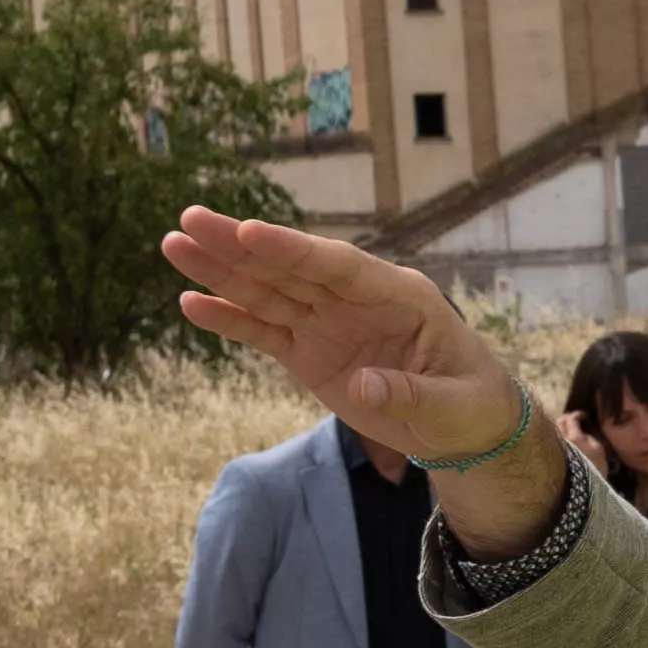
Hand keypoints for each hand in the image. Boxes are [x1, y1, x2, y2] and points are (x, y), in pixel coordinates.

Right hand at [163, 209, 565, 551]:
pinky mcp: (308, 353)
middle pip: (291, 268)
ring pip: (267, 292)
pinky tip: (191, 302)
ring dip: (221, 271)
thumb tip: (361, 385)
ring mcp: (327, 324)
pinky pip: (263, 332)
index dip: (294, 250)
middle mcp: (356, 301)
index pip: (339, 265)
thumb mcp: (455, 406)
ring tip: (175, 245)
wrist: (466, 428)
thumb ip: (412, 394)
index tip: (250, 232)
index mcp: (400, 295)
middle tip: (191, 220)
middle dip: (240, 246)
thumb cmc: (472, 406)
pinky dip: (228, 319)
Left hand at [559, 408, 607, 470]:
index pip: (571, 419)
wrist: (584, 486)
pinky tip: (565, 439)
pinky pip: (555, 440)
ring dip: (561, 427)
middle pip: (558, 422)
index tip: (583, 415)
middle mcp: (562, 440)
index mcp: (574, 437)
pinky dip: (559, 436)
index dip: (577, 414)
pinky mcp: (554, 455)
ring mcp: (556, 448)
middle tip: (574, 419)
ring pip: (554, 431)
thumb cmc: (595, 467)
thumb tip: (581, 432)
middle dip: (566, 417)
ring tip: (569, 429)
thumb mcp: (599, 449)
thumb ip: (589, 437)